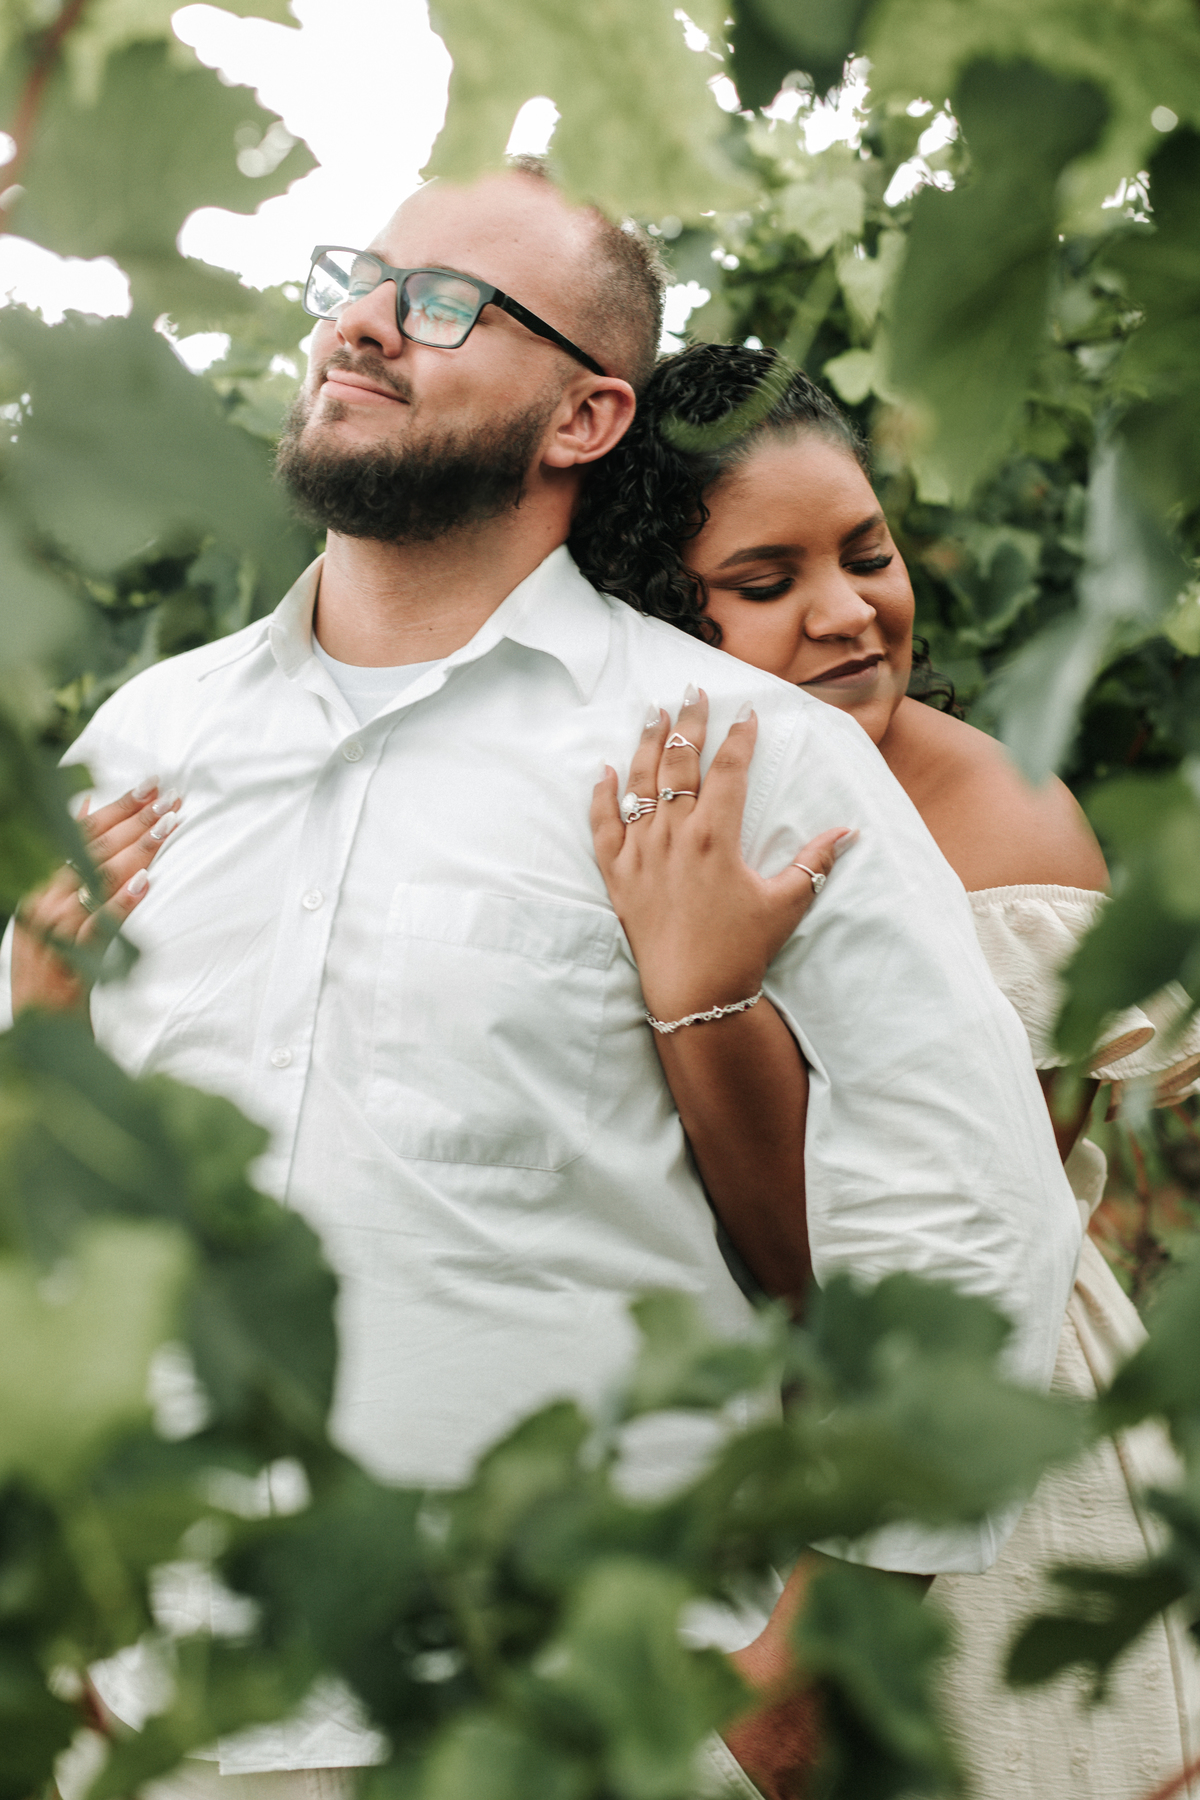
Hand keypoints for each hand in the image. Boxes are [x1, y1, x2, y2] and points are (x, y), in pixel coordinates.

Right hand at [12, 779, 180, 1015]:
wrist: (38, 1023)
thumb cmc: (53, 964)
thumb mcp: (54, 907)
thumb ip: (69, 861)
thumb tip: (84, 807)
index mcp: (41, 887)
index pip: (79, 835)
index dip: (117, 808)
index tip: (150, 787)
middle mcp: (44, 902)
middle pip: (90, 849)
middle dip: (133, 821)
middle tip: (169, 799)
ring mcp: (56, 930)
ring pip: (96, 880)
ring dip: (134, 852)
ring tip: (166, 828)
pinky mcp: (71, 958)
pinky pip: (98, 925)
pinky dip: (121, 902)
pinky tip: (145, 882)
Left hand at [592, 689, 851, 1021]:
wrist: (693, 993)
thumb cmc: (742, 950)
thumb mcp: (786, 904)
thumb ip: (815, 862)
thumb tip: (848, 832)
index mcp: (716, 836)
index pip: (730, 770)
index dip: (739, 737)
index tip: (747, 714)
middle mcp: (674, 834)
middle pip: (680, 762)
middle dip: (689, 722)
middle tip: (693, 691)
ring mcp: (641, 852)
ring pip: (641, 783)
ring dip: (648, 743)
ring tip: (653, 711)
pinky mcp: (617, 874)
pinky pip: (602, 824)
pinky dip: (602, 794)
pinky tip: (606, 769)